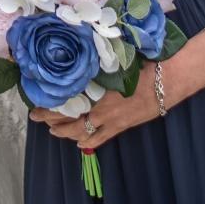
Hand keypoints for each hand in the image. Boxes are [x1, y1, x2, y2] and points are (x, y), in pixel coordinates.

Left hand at [29, 64, 162, 150]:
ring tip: (52, 130)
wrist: (168, 80)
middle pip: (69, 118)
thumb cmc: (142, 65)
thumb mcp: (115, 62)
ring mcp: (111, 120)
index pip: (66, 100)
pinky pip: (101, 138)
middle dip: (50, 119)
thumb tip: (81, 60)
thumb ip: (96, 66)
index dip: (50, 104)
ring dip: (65, 132)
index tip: (36, 101)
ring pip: (81, 131)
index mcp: (97, 89)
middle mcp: (101, 107)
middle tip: (36, 116)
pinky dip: (88, 142)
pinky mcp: (122, 127)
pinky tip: (78, 143)